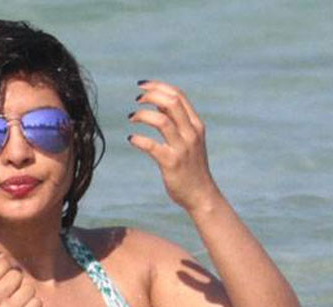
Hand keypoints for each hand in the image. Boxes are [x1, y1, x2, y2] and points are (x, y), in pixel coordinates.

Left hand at [128, 80, 219, 211]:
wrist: (201, 195)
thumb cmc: (191, 167)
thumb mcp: (189, 140)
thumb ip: (177, 123)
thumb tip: (159, 105)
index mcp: (195, 124)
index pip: (178, 95)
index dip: (158, 86)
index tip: (142, 86)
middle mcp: (191, 133)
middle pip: (171, 102)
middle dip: (151, 96)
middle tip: (136, 100)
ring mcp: (182, 148)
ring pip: (161, 120)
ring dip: (142, 115)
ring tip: (131, 117)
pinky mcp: (171, 163)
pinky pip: (151, 146)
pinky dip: (139, 139)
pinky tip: (132, 139)